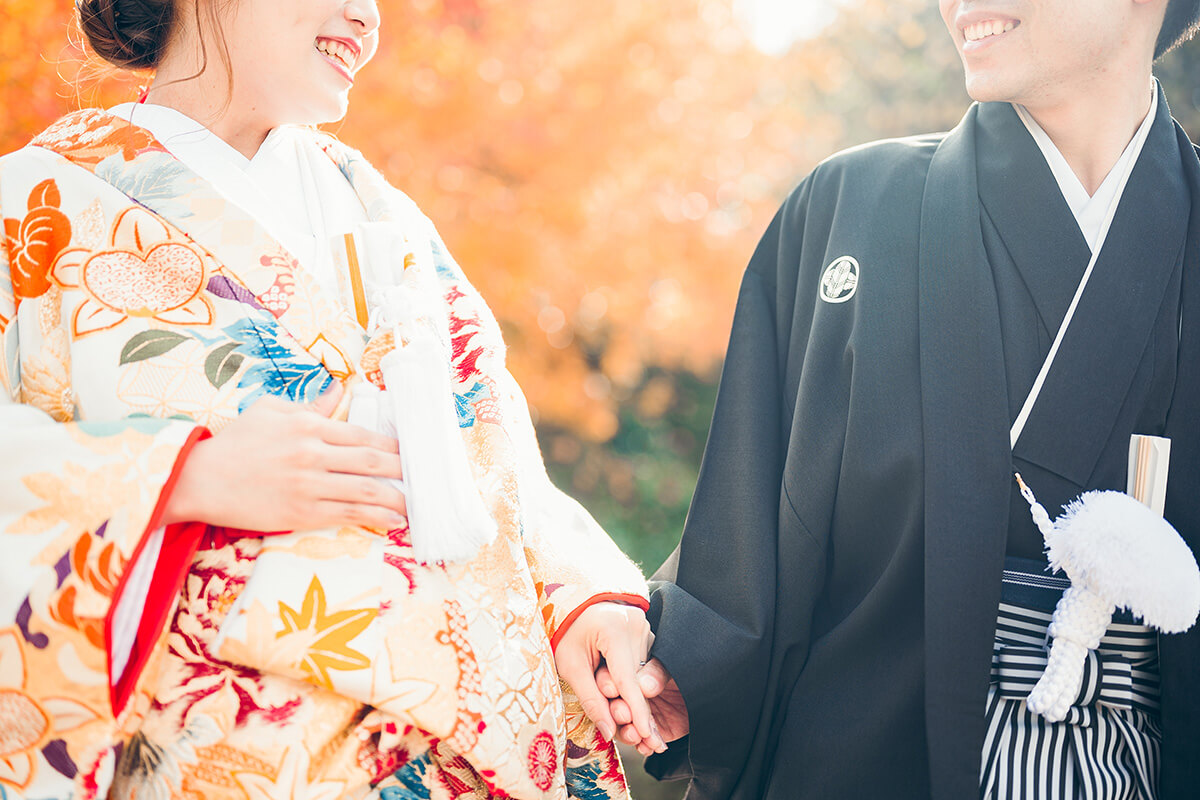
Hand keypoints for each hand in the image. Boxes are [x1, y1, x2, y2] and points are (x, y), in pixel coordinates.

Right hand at [162, 383, 406, 532]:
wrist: (197, 479)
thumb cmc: (234, 443)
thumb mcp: (271, 411)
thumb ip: (310, 405)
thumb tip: (339, 391)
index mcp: (307, 425)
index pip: (363, 435)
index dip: (392, 446)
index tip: (409, 452)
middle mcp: (312, 453)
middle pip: (371, 462)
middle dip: (402, 471)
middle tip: (421, 478)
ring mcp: (308, 485)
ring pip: (365, 491)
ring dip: (395, 498)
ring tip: (412, 505)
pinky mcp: (300, 513)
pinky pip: (346, 515)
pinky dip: (374, 518)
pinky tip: (391, 521)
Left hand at [553, 602, 664, 751]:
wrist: (574, 604)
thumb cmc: (567, 634)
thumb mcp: (571, 667)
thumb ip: (591, 699)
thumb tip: (609, 732)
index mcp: (614, 630)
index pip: (627, 680)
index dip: (637, 712)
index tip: (647, 736)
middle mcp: (636, 625)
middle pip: (635, 681)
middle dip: (625, 704)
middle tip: (621, 720)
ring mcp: (645, 627)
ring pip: (640, 675)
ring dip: (625, 690)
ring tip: (602, 680)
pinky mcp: (647, 631)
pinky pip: (642, 665)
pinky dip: (630, 678)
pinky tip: (613, 676)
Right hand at [599, 658, 688, 755]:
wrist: (713, 695)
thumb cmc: (692, 673)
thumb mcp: (674, 667)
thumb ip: (658, 673)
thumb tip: (643, 684)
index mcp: (632, 670)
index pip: (612, 677)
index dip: (609, 685)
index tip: (612, 691)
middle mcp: (632, 694)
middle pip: (614, 704)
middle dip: (617, 712)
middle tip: (624, 716)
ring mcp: (641, 714)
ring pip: (624, 727)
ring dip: (628, 733)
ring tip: (637, 736)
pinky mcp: (651, 732)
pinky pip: (642, 742)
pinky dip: (644, 746)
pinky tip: (649, 746)